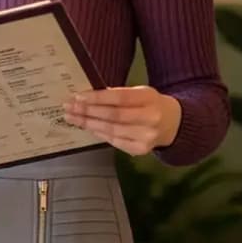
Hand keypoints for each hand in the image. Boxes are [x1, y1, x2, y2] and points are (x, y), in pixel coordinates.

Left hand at [63, 85, 180, 155]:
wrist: (172, 123)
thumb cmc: (150, 104)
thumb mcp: (140, 92)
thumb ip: (119, 94)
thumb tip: (87, 97)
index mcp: (149, 98)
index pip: (119, 98)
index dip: (97, 98)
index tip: (77, 96)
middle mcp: (150, 118)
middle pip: (113, 116)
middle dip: (87, 112)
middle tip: (68, 108)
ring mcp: (146, 136)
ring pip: (111, 130)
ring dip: (88, 124)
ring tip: (72, 118)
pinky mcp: (141, 150)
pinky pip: (114, 141)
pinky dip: (99, 134)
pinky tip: (88, 127)